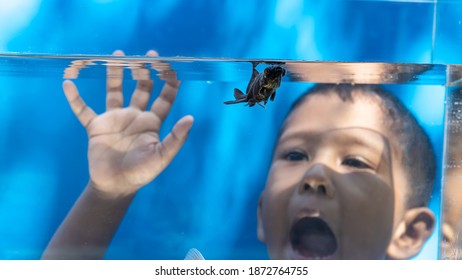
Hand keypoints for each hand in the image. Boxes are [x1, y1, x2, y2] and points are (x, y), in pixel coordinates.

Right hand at [63, 50, 192, 197]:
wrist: (116, 186)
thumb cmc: (142, 173)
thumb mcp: (162, 157)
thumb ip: (176, 138)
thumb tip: (191, 117)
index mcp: (152, 122)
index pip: (164, 98)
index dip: (169, 83)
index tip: (172, 68)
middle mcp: (134, 116)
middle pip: (141, 88)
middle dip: (144, 71)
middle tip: (146, 54)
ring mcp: (114, 119)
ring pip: (114, 91)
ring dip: (115, 74)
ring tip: (116, 55)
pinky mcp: (96, 127)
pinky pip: (83, 109)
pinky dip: (75, 98)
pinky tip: (68, 83)